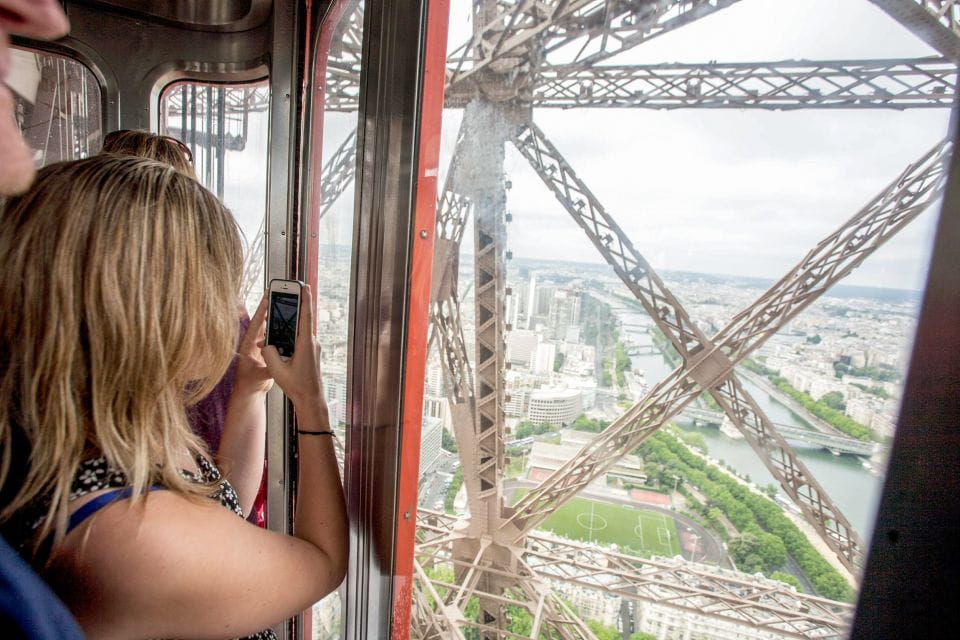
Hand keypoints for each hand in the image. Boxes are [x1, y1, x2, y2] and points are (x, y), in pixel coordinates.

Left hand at [234, 296, 273, 395]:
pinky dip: (277, 328)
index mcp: (247, 346)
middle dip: (267, 307)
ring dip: (273, 316)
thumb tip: (280, 363)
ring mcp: (256, 345)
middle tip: (274, 293)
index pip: (256, 325)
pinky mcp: (263, 350)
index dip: (262, 311)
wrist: (249, 392)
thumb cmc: (250, 384)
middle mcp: (251, 343)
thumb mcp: (260, 376)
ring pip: (266, 327)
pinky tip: (286, 322)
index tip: (267, 298)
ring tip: (282, 303)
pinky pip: (270, 335)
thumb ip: (270, 369)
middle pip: (260, 321)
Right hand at [261, 285, 328, 419]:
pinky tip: (278, 340)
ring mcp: (312, 347)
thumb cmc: (296, 385)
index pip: (306, 316)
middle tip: (285, 293)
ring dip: (287, 325)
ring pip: (298, 331)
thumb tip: (267, 343)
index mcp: (306, 343)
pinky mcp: (309, 353)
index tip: (304, 286)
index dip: (305, 299)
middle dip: (293, 307)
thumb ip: (269, 352)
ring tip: (275, 317)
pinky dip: (289, 337)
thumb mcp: (277, 368)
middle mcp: (311, 342)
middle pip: (301, 320)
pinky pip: (298, 340)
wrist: (310, 398)